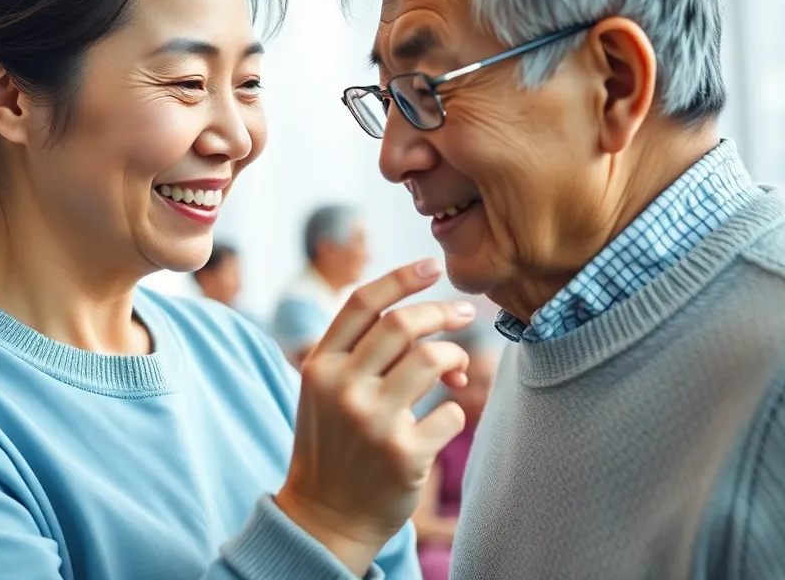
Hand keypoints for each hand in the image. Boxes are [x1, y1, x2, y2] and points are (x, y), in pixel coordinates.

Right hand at [276, 259, 472, 573]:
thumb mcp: (325, 391)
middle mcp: (342, 388)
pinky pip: (451, 413)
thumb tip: (431, 322)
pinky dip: (454, 411)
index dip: (401, 277)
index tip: (432, 265)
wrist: (325, 518)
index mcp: (320, 366)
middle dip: (442, 312)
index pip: (362, 303)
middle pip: (403, 324)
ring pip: (433, 360)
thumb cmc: (333, 444)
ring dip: (454, 359)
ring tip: (454, 373)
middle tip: (464, 313)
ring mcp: (372, 421)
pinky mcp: (403, 453)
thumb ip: (360, 352)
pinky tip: (438, 424)